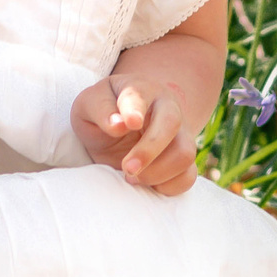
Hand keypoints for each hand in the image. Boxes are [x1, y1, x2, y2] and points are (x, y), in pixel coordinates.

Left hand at [71, 73, 197, 196]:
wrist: (123, 124)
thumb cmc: (105, 112)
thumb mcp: (89, 105)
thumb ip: (100, 109)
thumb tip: (118, 125)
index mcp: (141, 90)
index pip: (139, 96)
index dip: (135, 110)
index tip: (130, 123)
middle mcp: (166, 108)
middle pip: (171, 124)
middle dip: (149, 150)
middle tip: (127, 168)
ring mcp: (180, 134)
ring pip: (185, 153)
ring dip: (157, 172)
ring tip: (131, 177)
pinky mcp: (183, 160)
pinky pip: (188, 176)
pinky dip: (167, 186)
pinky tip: (147, 184)